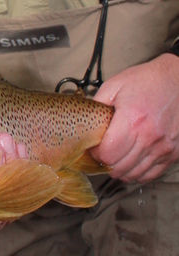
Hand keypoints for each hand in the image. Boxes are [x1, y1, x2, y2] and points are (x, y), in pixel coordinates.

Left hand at [91, 53, 178, 183]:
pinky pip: (150, 175)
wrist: (177, 80)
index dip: (96, 153)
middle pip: (118, 168)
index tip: (95, 146)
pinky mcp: (173, 153)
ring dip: (120, 170)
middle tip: (103, 152)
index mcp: (132, 120)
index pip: (107, 155)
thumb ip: (97, 105)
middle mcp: (149, 137)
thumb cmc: (147, 81)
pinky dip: (137, 172)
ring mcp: (163, 148)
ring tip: (116, 156)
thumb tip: (85, 124)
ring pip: (133, 175)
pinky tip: (132, 160)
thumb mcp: (114, 86)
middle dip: (105, 163)